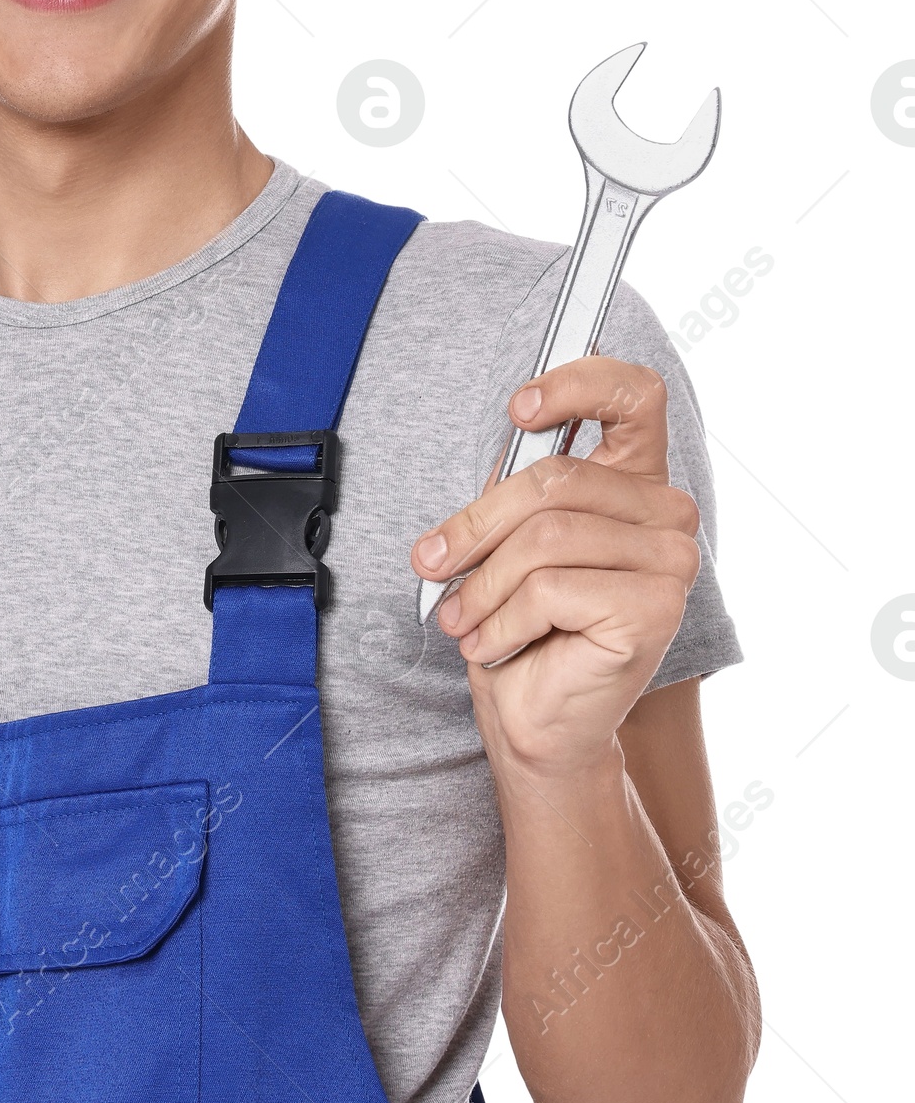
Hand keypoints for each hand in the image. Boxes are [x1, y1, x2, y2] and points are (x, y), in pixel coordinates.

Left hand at [410, 358, 701, 781]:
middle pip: (555, 480)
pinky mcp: (655, 609)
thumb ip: (511, 495)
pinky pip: (550, 589)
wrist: (541, 719)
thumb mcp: (508, 544)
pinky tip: (496, 644)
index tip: (518, 407)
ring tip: (463, 618)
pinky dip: (503, 620)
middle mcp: (667, 515)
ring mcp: (671, 562)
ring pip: (545, 538)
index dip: (579, 383)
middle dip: (476, 526)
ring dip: (484, 585)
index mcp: (635, 482)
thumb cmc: (524, 626)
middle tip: (432, 565)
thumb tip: (486, 455)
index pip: (635, 396)